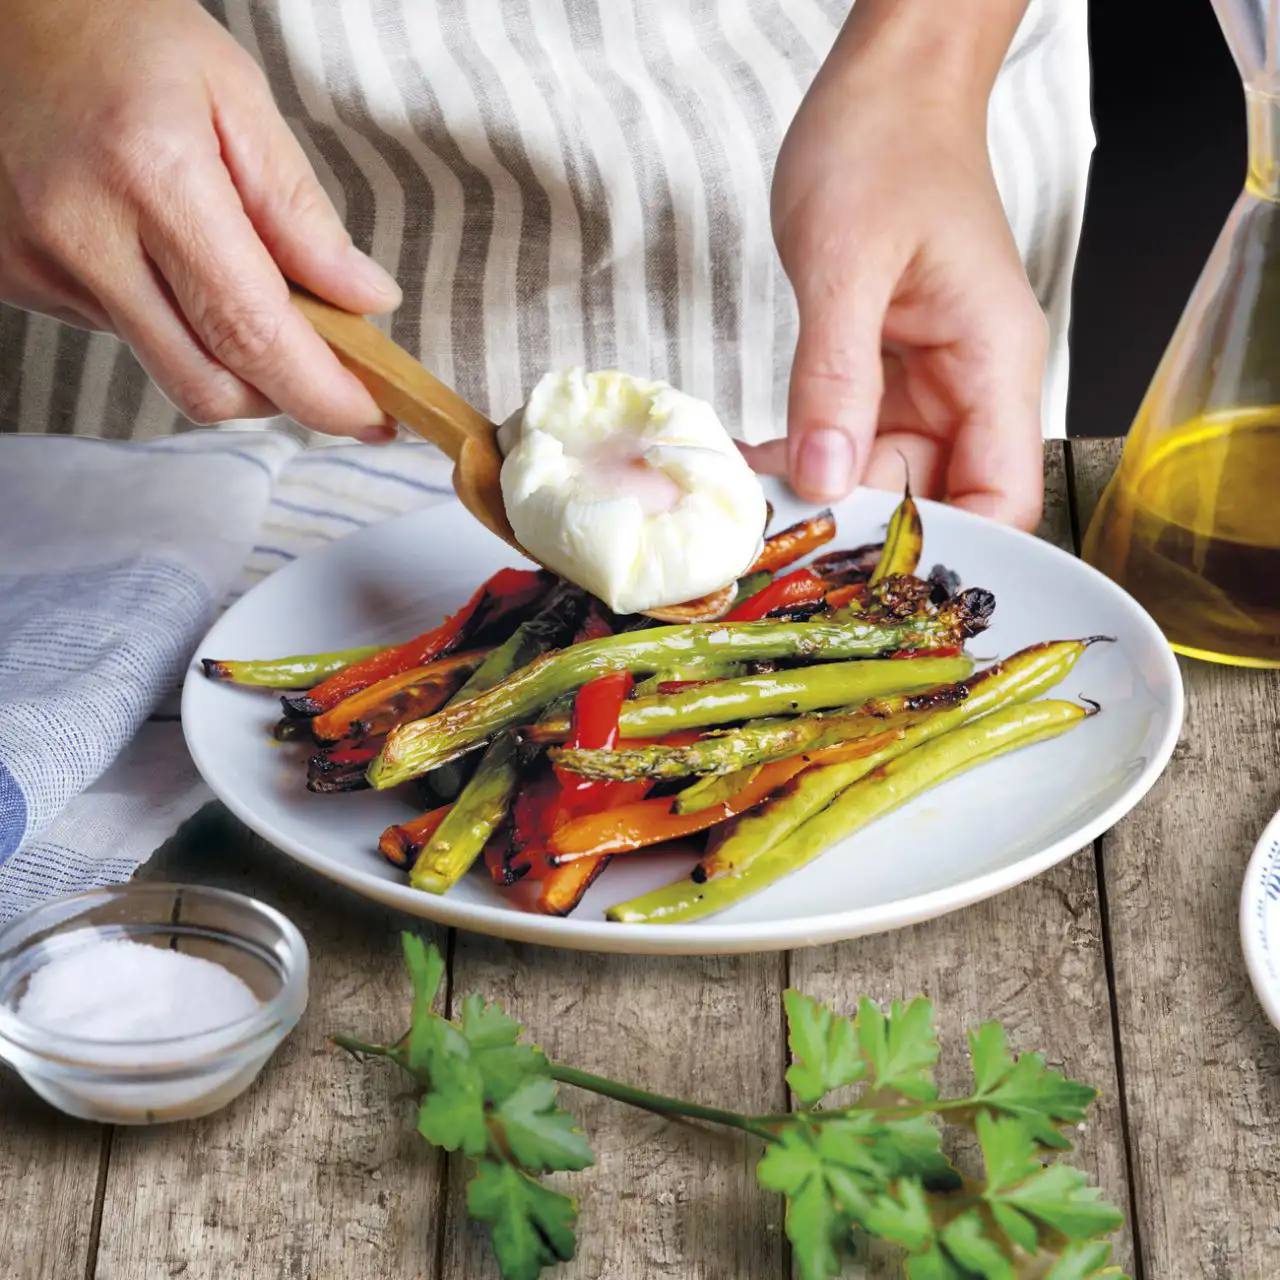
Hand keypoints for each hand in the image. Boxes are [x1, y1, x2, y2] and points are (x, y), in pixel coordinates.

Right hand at [0, 0, 398, 438]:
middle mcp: (82, 233)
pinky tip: (170, 262)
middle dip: (286, 396)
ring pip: (169, 371)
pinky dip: (174, 325)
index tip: (373, 414)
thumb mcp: (237, 96)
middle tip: (336, 375)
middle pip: (209, 384)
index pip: (252, 331)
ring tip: (249, 288)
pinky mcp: (15, 280)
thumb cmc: (123, 38)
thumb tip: (366, 301)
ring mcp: (37, 264)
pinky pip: (124, 339)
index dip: (322, 392)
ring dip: (232, 358)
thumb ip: (301, 212)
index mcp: (152, 175)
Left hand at [745, 15, 1046, 529]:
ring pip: (884, 474)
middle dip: (857, 523)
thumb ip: (835, 377)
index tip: (869, 572)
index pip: (1002, 495)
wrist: (886, 89)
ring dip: (820, 492)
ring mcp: (931, 382)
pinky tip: (757, 459)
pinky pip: (853, 437)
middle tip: (775, 536)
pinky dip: (807, 454)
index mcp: (993, 362)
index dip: (947, 548)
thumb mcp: (846, 264)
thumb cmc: (884, 147)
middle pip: (934, 497)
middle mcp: (972, 384)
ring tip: (750, 497)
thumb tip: (824, 476)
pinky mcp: (888, 373)